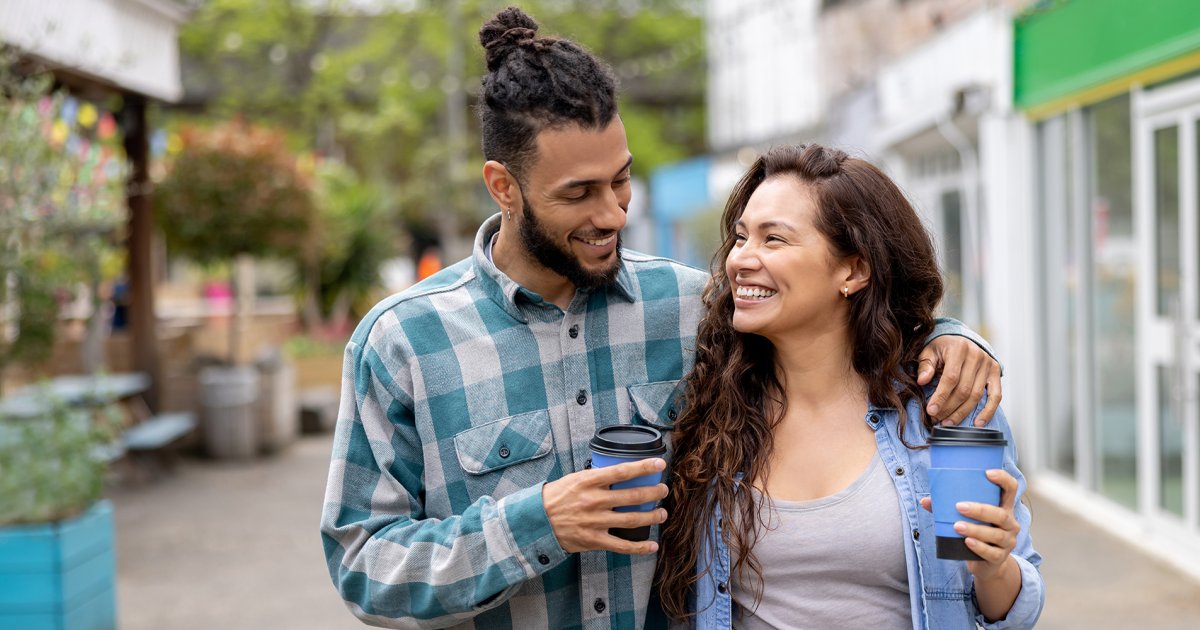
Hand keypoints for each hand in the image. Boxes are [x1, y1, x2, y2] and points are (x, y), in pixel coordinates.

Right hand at [542, 458, 667, 554]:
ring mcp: (595, 522)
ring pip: (631, 520)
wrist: (537, 521)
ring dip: (651, 517)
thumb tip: (620, 473)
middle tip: (663, 490)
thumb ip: (596, 477)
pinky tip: (652, 546)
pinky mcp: (594, 540)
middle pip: (632, 496)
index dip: (644, 467)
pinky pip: (621, 546)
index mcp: (588, 481)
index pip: (622, 471)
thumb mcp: (575, 479)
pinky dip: (639, 547)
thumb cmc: (556, 497)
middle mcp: (593, 501)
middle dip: (653, 492)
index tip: (659, 464)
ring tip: (662, 514)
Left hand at [917, 335, 1001, 425]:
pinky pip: (995, 396)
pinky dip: (988, 411)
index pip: (950, 378)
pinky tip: (978, 424)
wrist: (961, 340)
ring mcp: (988, 364)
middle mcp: (977, 355)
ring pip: (976, 396)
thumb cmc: (942, 348)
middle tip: (937, 419)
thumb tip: (922, 381)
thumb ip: (925, 365)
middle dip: (949, 408)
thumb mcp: (930, 351)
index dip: (941, 396)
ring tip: (948, 423)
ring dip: (962, 413)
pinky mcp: (996, 373)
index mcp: (959, 348)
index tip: (931, 411)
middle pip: (964, 389)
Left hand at [919, 468, 1019, 580]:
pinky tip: (967, 542)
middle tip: (959, 507)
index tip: (987, 473)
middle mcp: (1010, 523)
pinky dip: (979, 547)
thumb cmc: (976, 533)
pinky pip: (992, 553)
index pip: (1011, 488)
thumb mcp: (966, 518)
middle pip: (1001, 514)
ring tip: (957, 526)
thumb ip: (947, 509)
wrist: (986, 563)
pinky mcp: (1000, 557)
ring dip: (976, 529)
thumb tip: (924, 501)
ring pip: (996, 535)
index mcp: (1003, 507)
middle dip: (980, 510)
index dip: (1003, 478)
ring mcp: (1008, 541)